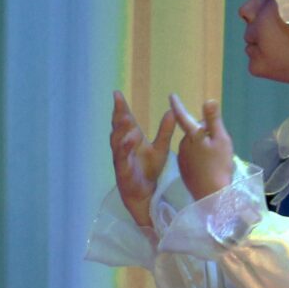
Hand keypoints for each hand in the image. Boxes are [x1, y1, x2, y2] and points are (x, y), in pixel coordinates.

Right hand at [110, 90, 174, 222]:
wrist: (145, 194)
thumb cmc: (149, 170)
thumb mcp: (160, 148)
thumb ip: (165, 131)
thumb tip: (171, 111)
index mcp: (131, 140)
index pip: (125, 121)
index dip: (121, 107)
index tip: (117, 93)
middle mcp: (122, 147)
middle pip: (118, 128)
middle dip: (117, 114)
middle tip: (118, 100)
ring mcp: (120, 159)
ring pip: (117, 141)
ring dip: (120, 130)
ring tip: (125, 117)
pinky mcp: (123, 171)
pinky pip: (122, 158)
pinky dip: (125, 149)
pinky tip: (129, 140)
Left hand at [170, 94, 234, 199]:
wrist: (211, 194)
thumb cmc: (219, 165)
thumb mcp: (221, 140)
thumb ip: (213, 120)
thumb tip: (208, 100)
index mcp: (192, 136)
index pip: (183, 117)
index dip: (178, 105)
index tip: (171, 96)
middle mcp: (183, 146)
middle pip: (194, 133)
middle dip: (204, 133)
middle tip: (219, 143)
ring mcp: (182, 159)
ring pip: (193, 146)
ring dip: (202, 146)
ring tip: (216, 157)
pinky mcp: (184, 171)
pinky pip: (191, 158)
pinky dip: (199, 158)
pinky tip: (209, 166)